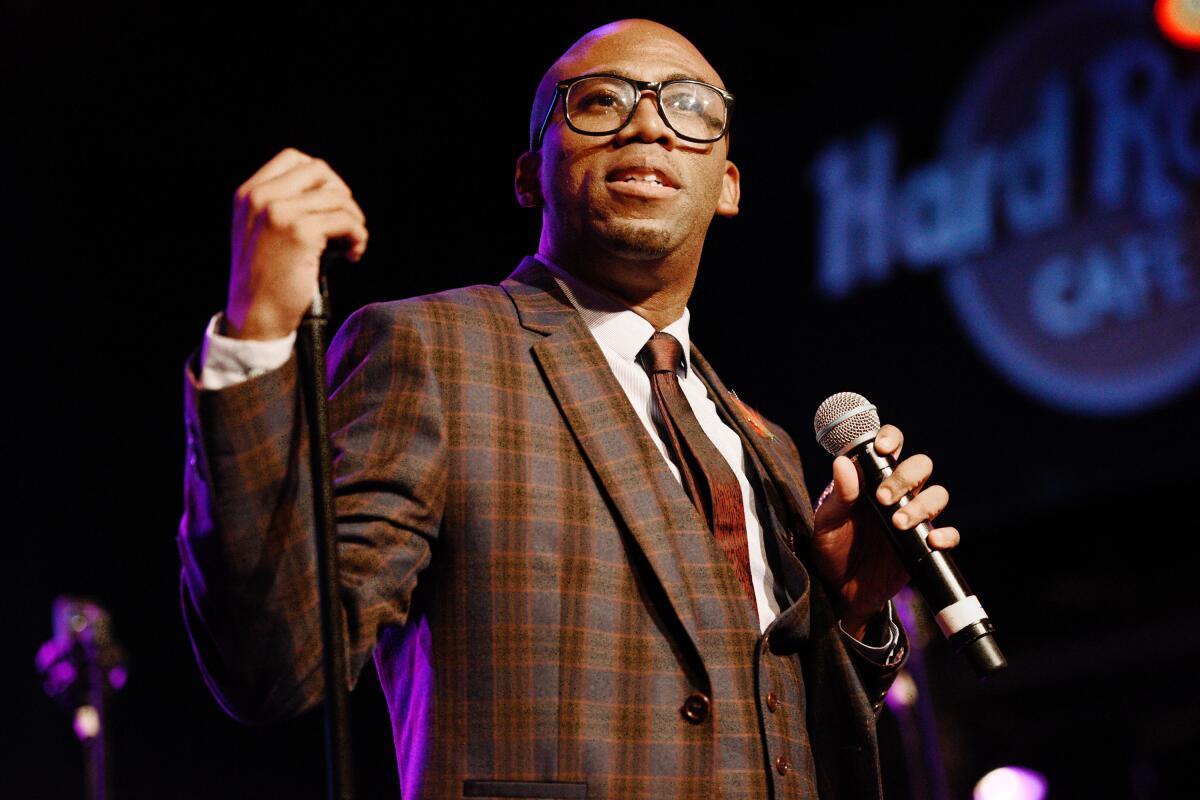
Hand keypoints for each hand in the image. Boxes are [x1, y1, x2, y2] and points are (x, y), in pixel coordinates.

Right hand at [225, 148, 368, 339]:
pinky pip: (347, 221)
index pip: (293, 158)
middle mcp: (261, 197)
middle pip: (320, 171)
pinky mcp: (301, 232)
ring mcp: (279, 212)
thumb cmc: (265, 280)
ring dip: (354, 220)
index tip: (330, 204)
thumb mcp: (261, 232)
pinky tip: (353, 254)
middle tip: (346, 224)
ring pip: (338, 198)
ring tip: (351, 245)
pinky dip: (358, 237)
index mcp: (249, 193)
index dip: (322, 178)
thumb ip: (282, 205)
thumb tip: (332, 192)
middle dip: (341, 195)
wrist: (255, 317)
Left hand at [810, 424, 959, 638]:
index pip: (890, 446)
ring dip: (922, 505)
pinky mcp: (925, 544)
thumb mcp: (828, 523)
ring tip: (898, 523)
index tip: (882, 449)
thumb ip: (839, 496)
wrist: (841, 591)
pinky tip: (931, 541)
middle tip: (882, 499)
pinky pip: (949, 533)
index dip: (892, 438)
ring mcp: (915, 518)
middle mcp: (898, 493)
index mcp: (872, 479)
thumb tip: (842, 462)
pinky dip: (946, 534)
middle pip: (920, 466)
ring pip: (937, 494)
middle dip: (906, 477)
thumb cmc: (832, 549)